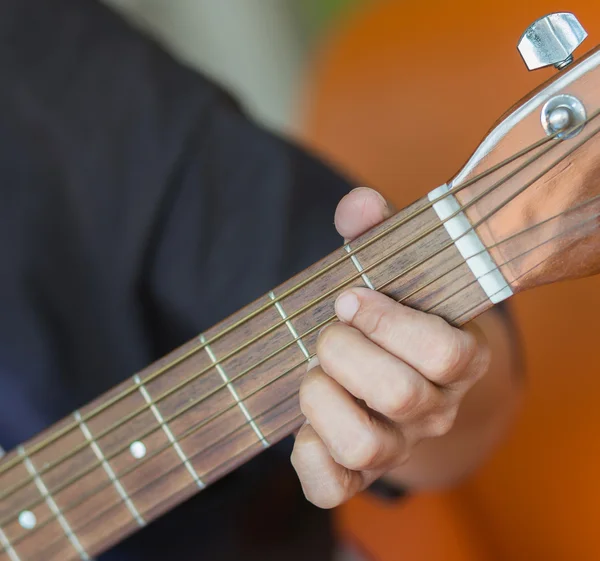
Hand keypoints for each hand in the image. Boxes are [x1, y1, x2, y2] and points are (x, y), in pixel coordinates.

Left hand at [290, 187, 491, 507]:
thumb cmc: (389, 315)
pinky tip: (303, 424)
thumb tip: (359, 205)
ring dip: (322, 399)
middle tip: (328, 331)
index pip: (444, 352)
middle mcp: (436, 409)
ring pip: (367, 445)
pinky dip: (307, 456)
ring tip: (315, 374)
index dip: (388, 322)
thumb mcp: (389, 270)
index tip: (348, 295)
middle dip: (344, 352)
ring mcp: (399, 447)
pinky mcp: (356, 474)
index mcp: (458, 356)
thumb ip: (376, 233)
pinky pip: (332, 489)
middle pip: (400, 396)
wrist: (394, 372)